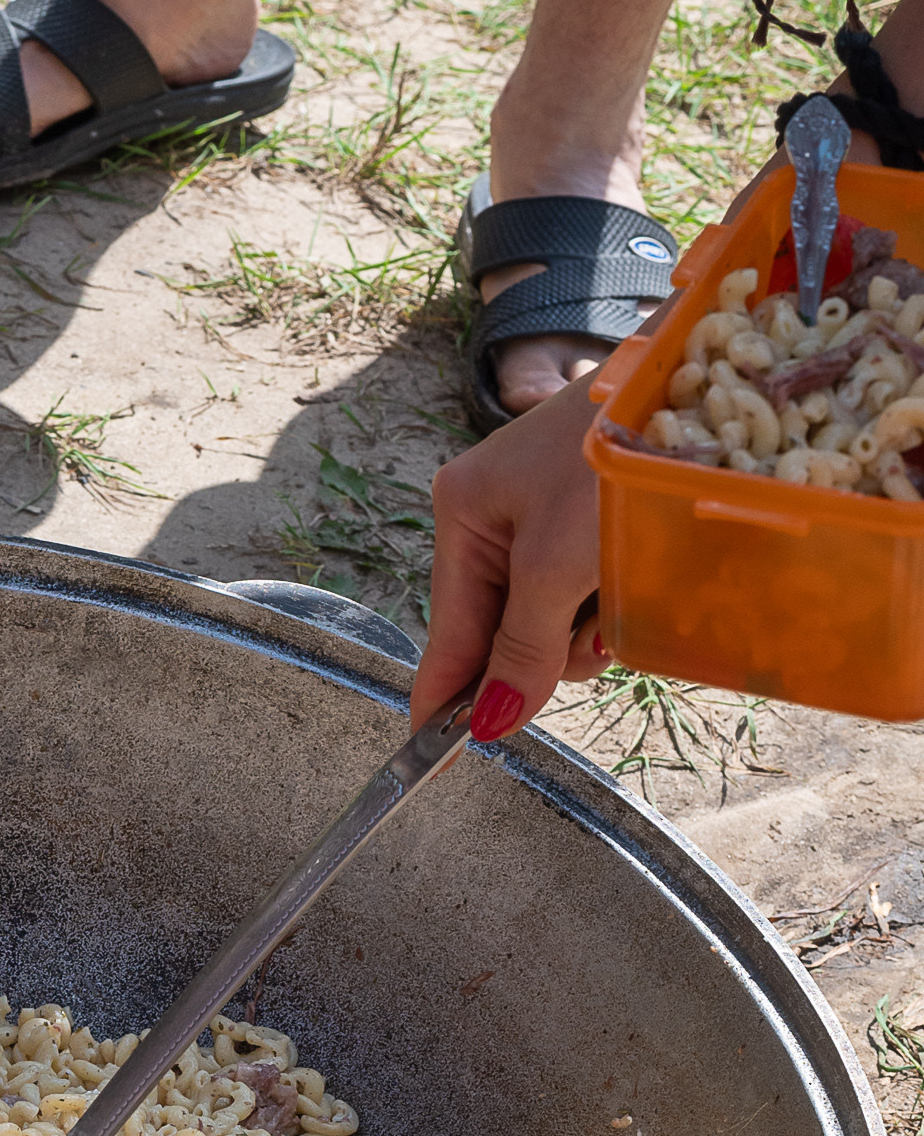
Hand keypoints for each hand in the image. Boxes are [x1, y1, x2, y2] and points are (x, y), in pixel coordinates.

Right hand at [410, 375, 607, 742]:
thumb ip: (523, 646)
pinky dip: (610, 598)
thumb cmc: (612, 459)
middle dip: (548, 647)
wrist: (700, 380)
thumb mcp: (556, 563)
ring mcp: (545, 517)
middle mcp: (497, 516)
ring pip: (553, 618)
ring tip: (622, 590)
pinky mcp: (590, 518)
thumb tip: (490, 722)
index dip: (445, 696)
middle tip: (592, 634)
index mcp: (464, 513)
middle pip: (505, 630)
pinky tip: (633, 577)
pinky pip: (586, 590)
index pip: (448, 631)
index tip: (434, 755)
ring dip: (590, 624)